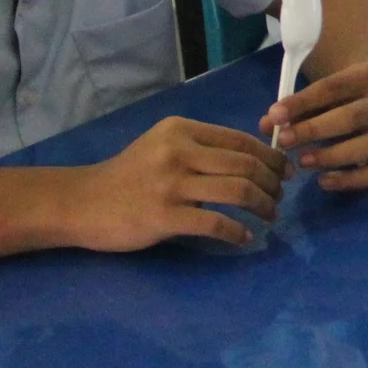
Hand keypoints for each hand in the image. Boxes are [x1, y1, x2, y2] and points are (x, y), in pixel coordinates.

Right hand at [69, 117, 285, 249]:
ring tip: (270, 216)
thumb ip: (201, 149)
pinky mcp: (164, 217)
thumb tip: (254, 160)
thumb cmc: (128, 176)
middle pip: (246, 165)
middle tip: (280, 198)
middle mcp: (178, 151)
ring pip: (238, 192)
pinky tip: (244, 238)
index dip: (271, 157)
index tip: (285, 172)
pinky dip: (237, 232)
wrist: (82, 203)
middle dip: (272, 183)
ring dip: (263, 206)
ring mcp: (171, 184)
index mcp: (181, 130)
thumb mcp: (163, 147)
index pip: (241, 140)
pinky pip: (216, 224)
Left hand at [260, 60, 367, 192]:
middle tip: (284, 143)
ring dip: (331, 157)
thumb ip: (294, 108)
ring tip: (302, 162)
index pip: (333, 88)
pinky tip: (324, 181)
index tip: (274, 116)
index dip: (302, 103)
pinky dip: (350, 181)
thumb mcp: (319, 93)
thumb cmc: (340, 96)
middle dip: (314, 131)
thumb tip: (267, 125)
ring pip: (367, 148)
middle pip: (352, 117)